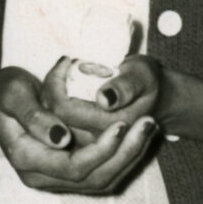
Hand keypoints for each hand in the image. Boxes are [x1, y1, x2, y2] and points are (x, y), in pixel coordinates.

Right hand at [0, 64, 158, 194]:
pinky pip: (104, 173)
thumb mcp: (13, 93)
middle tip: (148, 123)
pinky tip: (141, 134)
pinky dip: (126, 156)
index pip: (73, 167)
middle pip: (94, 178)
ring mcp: (57, 180)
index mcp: (27, 159)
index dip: (102, 149)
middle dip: (125, 153)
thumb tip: (60, 139)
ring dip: (131, 156)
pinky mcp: (71, 175)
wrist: (2, 101)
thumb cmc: (7, 91)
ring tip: (150, 126)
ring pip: (104, 180)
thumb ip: (33, 115)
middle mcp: (42, 177)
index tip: (123, 124)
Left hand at [41, 46, 163, 145]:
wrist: (152, 97)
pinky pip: (54, 124)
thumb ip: (126, 87)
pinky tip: (63, 86)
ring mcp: (86, 144)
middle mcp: (96, 142)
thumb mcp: (142, 76)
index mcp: (112, 127)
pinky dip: (53, 102)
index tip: (66, 60)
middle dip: (51, 88)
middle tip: (64, 64)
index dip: (56, 83)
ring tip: (64, 73)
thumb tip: (105, 100)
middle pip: (52, 116)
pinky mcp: (80, 142)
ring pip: (50, 121)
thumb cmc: (144, 81)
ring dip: (51, 95)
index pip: (64, 109)